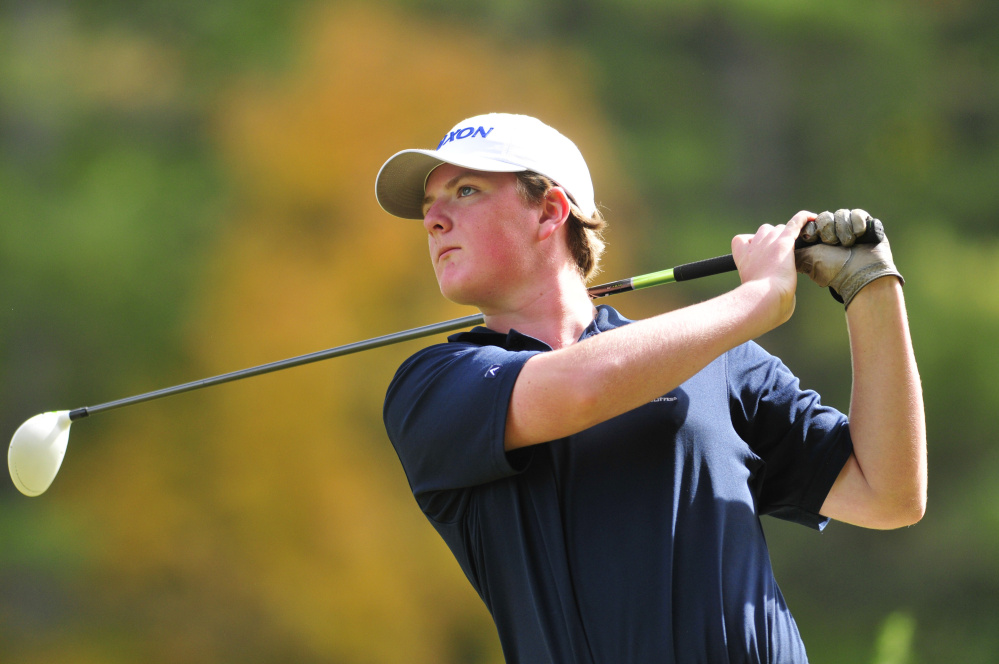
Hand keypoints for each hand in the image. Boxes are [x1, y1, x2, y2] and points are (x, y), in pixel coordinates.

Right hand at [732, 211, 813, 327]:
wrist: (763, 299)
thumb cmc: (759, 305)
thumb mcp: (755, 294)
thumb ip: (765, 286)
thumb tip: (783, 294)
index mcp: (742, 258)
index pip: (742, 240)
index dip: (751, 244)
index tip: (758, 255)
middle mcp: (754, 246)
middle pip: (764, 232)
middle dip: (772, 241)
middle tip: (782, 257)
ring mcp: (769, 243)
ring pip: (778, 228)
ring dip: (785, 235)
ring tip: (796, 248)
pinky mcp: (784, 243)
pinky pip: (795, 222)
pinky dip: (803, 219)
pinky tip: (812, 218)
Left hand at [796, 209, 903, 307]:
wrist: (861, 276)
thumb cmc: (834, 270)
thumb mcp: (807, 260)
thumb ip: (794, 251)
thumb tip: (780, 247)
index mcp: (818, 241)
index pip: (810, 223)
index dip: (811, 228)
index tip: (811, 237)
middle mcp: (834, 233)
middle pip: (824, 217)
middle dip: (827, 230)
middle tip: (832, 243)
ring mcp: (850, 229)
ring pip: (841, 214)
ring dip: (843, 229)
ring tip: (848, 243)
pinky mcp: (866, 226)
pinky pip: (857, 213)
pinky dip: (857, 223)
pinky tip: (859, 235)